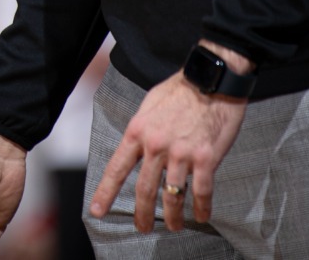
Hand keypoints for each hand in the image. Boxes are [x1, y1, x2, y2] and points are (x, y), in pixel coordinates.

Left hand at [88, 63, 245, 232]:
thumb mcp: (149, 106)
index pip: (117, 168)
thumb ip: (141, 129)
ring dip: (172, 217)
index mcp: (138, 131)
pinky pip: (202, 191)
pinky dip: (202, 207)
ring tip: (173, 226)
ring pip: (172, 196)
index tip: (97, 211)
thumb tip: (137, 146)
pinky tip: (201, 215)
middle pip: (144, 189)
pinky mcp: (206, 158)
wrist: (211, 80)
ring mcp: (181, 153)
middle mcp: (156, 145)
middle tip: (143, 227)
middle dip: (142, 214)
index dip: (105, 192)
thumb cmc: (179, 91)